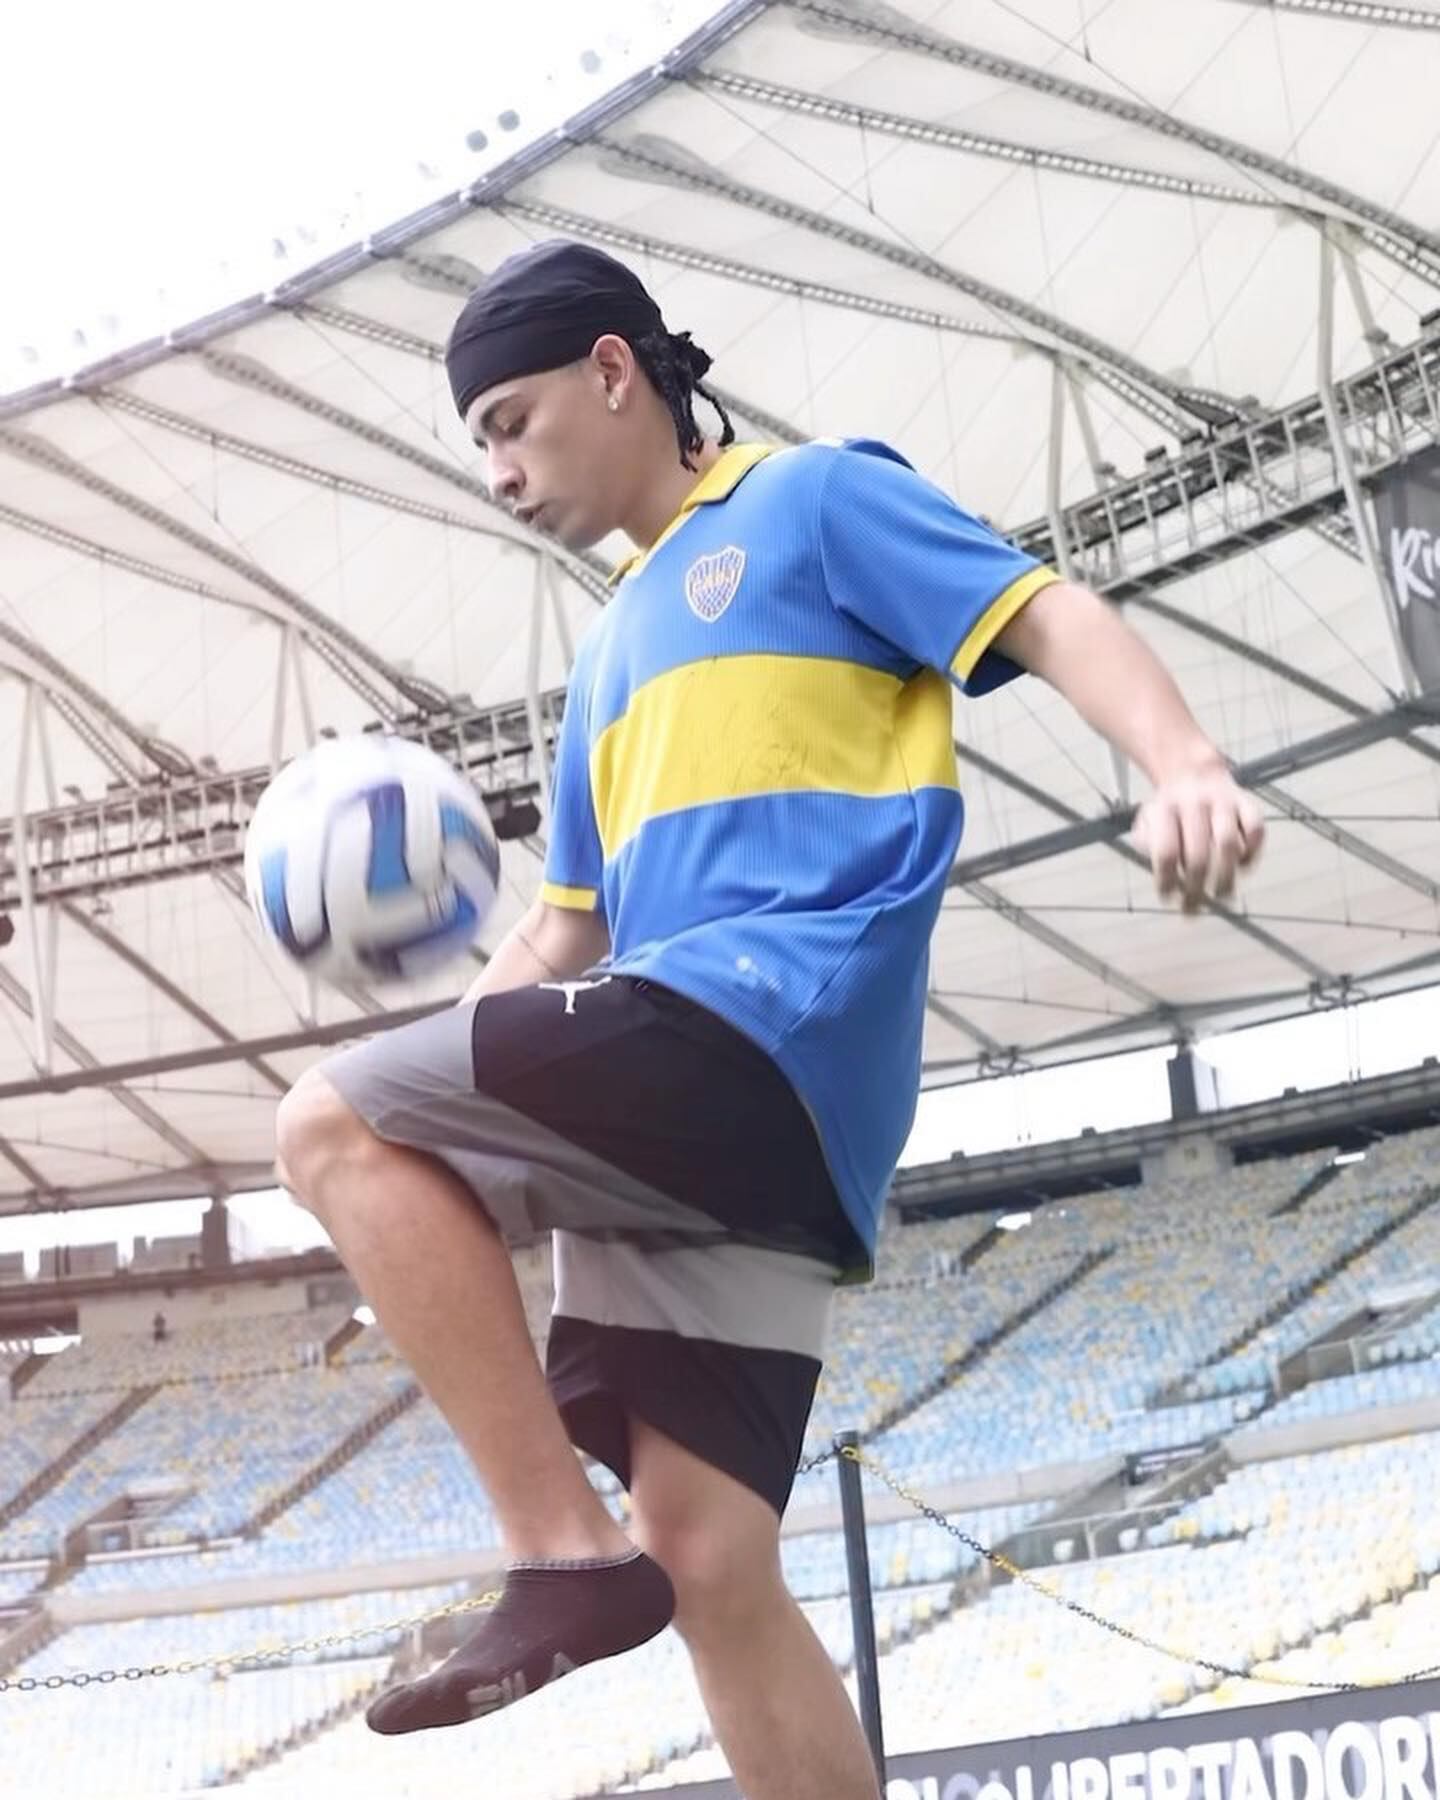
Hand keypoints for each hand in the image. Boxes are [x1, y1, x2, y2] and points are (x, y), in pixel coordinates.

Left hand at [1133, 759, 1264, 911]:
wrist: (1192, 774)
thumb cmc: (1169, 811)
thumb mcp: (1146, 823)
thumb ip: (1148, 847)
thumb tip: (1167, 877)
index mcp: (1165, 809)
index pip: (1166, 852)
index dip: (1167, 880)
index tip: (1168, 898)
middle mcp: (1195, 803)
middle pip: (1198, 854)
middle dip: (1196, 887)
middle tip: (1194, 908)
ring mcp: (1224, 802)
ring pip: (1228, 844)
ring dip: (1225, 876)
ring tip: (1221, 896)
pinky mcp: (1248, 803)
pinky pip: (1256, 830)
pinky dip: (1252, 852)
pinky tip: (1242, 867)